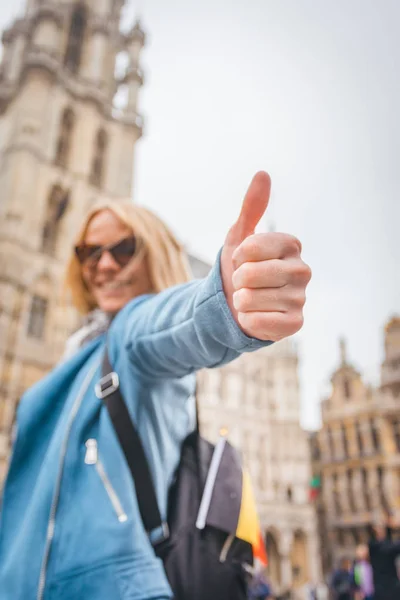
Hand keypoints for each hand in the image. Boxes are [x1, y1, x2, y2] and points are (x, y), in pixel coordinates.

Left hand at [221, 171, 310, 340]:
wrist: (237, 305)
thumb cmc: (240, 268)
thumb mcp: (240, 237)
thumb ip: (252, 208)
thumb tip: (262, 174)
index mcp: (291, 245)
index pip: (251, 247)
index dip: (237, 256)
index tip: (241, 260)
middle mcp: (302, 270)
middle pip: (249, 274)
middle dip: (237, 280)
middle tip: (244, 283)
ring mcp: (301, 298)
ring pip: (250, 298)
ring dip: (240, 301)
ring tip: (250, 300)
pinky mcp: (295, 323)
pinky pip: (258, 321)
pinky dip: (247, 320)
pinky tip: (254, 316)